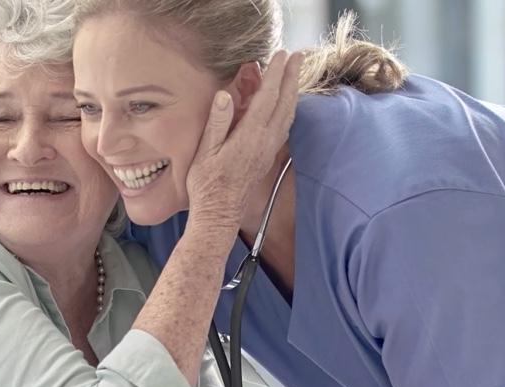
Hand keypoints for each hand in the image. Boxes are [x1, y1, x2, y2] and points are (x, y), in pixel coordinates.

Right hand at [186, 50, 303, 226]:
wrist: (219, 215)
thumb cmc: (208, 185)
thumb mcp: (206, 152)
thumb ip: (217, 122)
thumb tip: (226, 95)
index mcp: (250, 136)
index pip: (267, 98)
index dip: (275, 74)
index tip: (280, 55)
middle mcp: (265, 142)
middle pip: (284, 103)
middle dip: (292, 77)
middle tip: (298, 56)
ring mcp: (269, 150)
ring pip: (287, 115)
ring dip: (293, 92)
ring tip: (295, 75)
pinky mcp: (267, 158)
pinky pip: (283, 127)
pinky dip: (288, 110)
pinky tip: (286, 106)